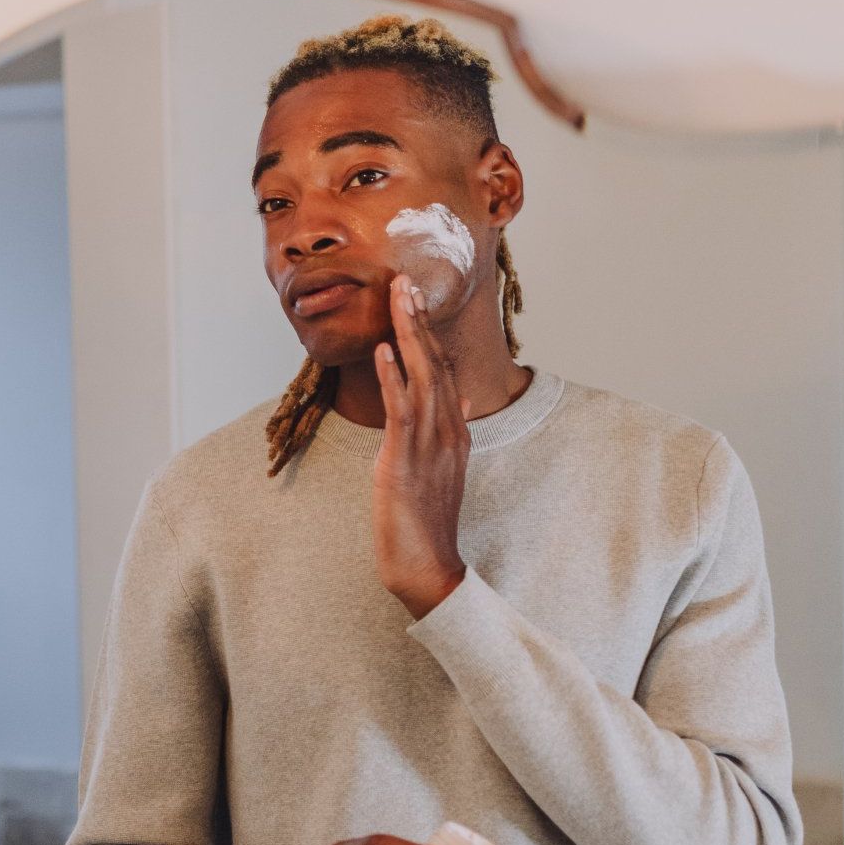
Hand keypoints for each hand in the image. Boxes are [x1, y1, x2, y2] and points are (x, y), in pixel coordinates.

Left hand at [371, 276, 468, 619]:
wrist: (426, 564)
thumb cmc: (426, 520)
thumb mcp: (441, 468)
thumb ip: (448, 430)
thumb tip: (458, 399)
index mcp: (454, 430)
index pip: (443, 370)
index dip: (428, 332)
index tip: (415, 299)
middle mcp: (448, 429)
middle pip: (436, 362)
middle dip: (419, 319)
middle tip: (405, 279)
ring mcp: (431, 443)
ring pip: (424, 375)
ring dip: (409, 333)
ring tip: (398, 295)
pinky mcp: (407, 459)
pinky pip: (403, 409)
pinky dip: (395, 376)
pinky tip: (385, 350)